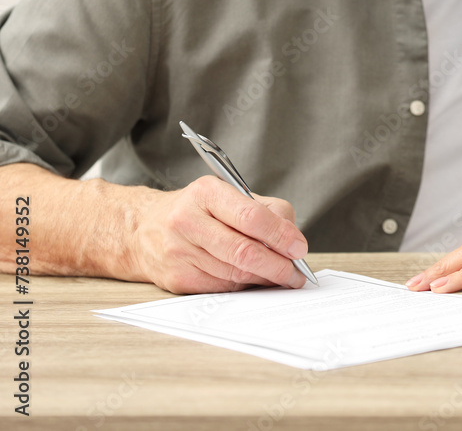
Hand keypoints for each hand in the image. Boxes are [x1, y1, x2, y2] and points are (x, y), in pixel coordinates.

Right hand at [128, 176, 309, 293]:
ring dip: (265, 279)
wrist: (143, 229)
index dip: (280, 236)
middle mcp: (188, 221)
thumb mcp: (230, 195)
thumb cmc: (198, 210)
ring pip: (235, 273)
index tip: (299, 248)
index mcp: (207, 193)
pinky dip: (245, 286)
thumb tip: (293, 241)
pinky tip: (254, 280)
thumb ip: (268, 212)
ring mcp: (179, 252)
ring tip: (281, 276)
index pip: (252, 217)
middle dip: (278, 266)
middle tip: (296, 273)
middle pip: (244, 251)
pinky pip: (223, 287)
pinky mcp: (178, 278)